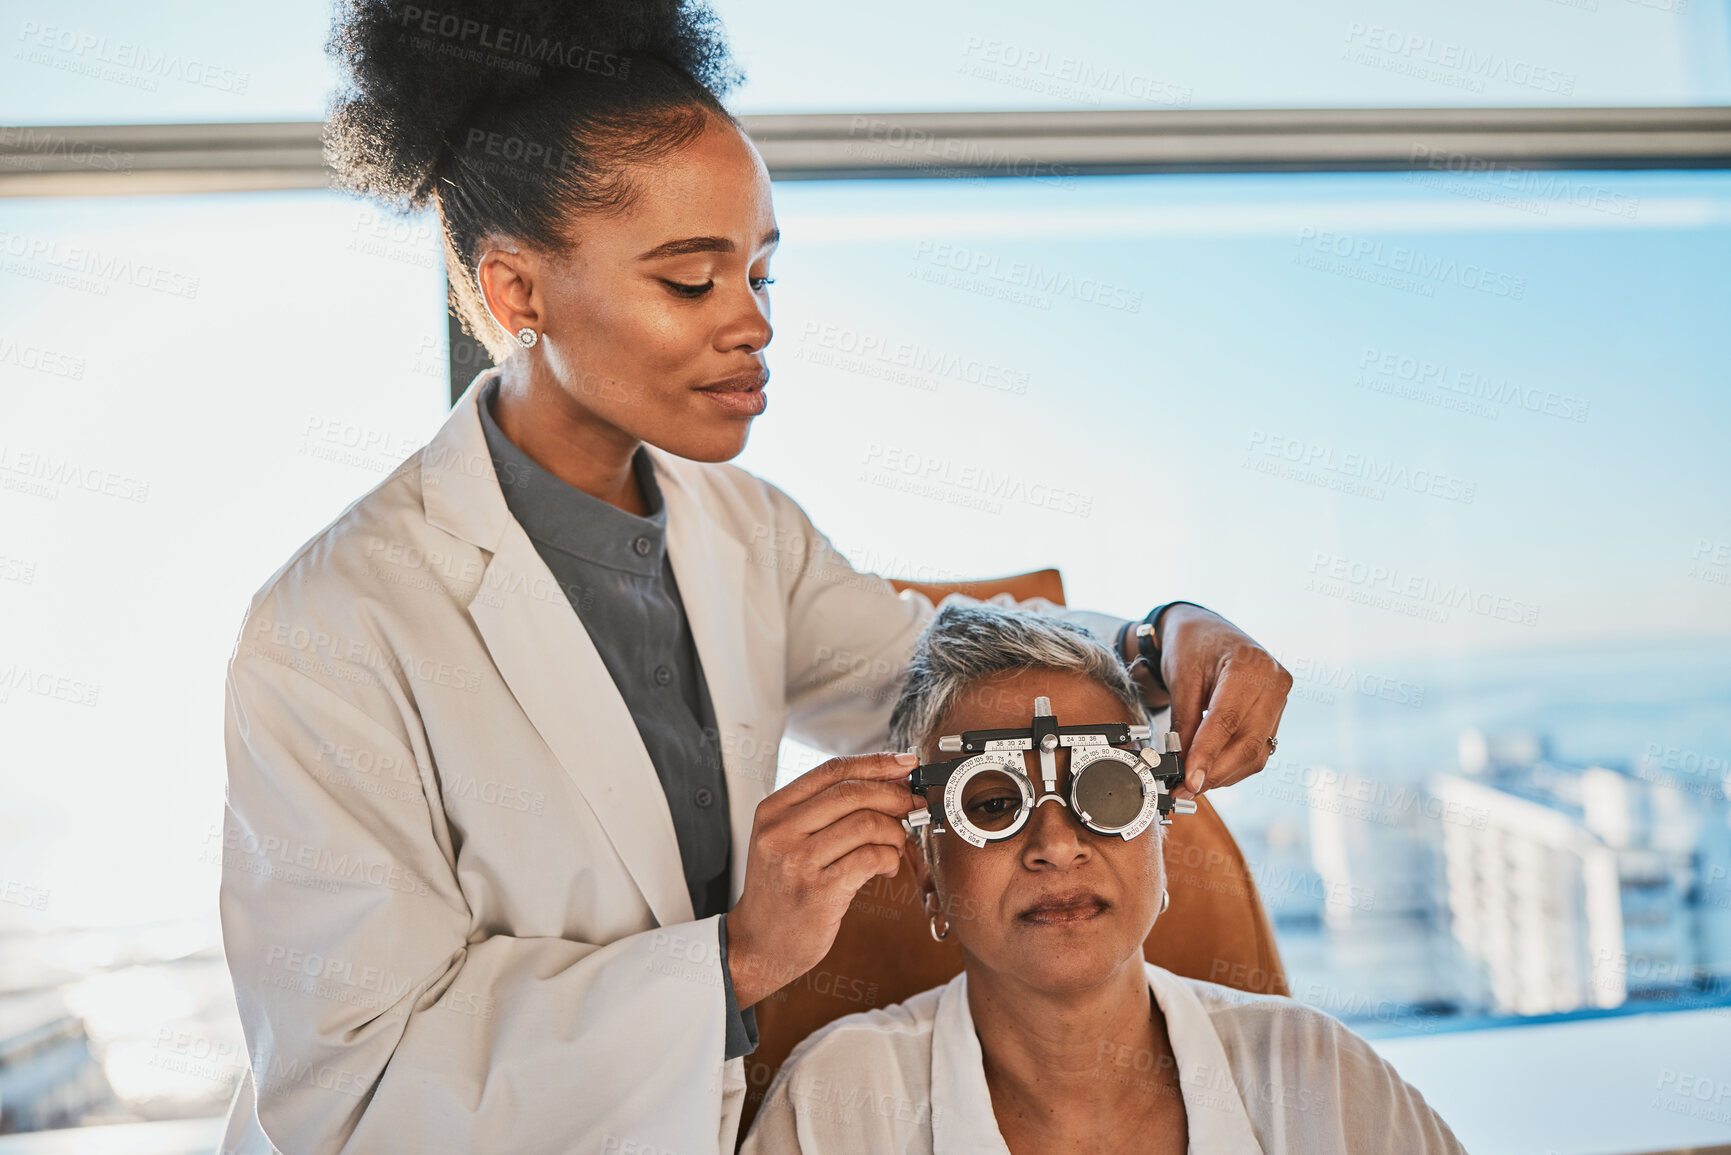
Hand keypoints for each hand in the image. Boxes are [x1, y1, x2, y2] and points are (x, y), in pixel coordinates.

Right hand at [726, 752, 916, 1008]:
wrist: (758, 943)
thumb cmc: (781, 890)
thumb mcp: (784, 840)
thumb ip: (821, 811)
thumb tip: (884, 782)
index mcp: (772, 810)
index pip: (831, 771)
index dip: (875, 763)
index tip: (904, 763)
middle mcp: (780, 832)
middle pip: (851, 792)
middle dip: (892, 795)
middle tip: (910, 806)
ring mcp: (798, 862)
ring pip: (865, 823)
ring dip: (894, 831)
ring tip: (896, 844)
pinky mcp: (819, 892)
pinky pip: (870, 858)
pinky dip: (890, 858)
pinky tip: (888, 866)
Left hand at [1134, 605, 1291, 798]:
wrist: (1206, 629)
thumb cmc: (1192, 645)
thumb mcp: (1180, 677)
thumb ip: (1184, 722)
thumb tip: (1181, 764)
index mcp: (1250, 666)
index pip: (1228, 720)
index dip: (1208, 755)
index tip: (1189, 780)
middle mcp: (1274, 684)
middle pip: (1248, 743)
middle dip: (1215, 772)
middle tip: (1184, 788)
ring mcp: (1279, 701)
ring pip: (1256, 753)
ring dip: (1224, 774)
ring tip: (1192, 781)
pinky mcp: (1275, 715)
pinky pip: (1258, 749)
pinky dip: (1233, 764)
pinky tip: (1210, 769)